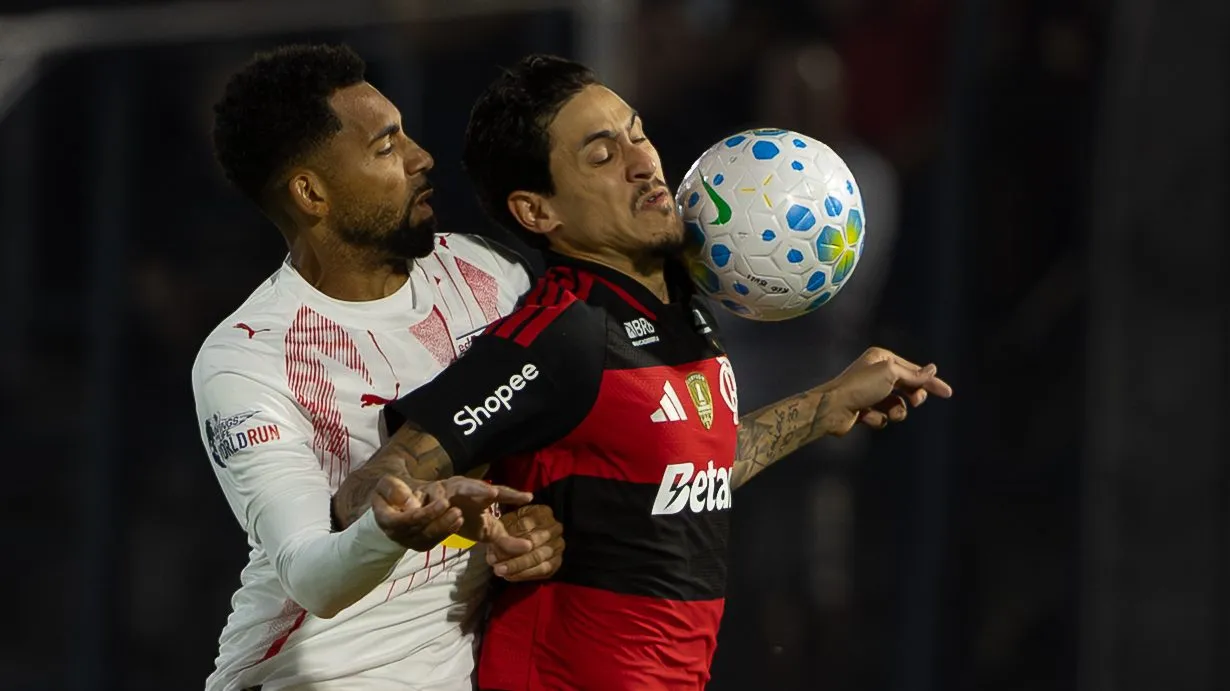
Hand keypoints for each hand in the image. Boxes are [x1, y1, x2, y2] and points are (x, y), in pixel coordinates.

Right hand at [372, 476, 531, 551]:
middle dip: (480, 490)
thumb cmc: (465, 518)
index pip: (501, 494)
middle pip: (472, 488)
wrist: (437, 512)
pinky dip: (419, 504)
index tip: (529, 498)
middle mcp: (463, 487)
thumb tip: (529, 548)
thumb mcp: (486, 531)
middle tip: (492, 494)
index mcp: (482, 495)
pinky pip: (421, 500)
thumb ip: (505, 541)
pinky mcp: (423, 495)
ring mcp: (442, 489)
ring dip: (444, 497)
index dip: (513, 496)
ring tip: (447, 502)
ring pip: (442, 492)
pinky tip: (416, 508)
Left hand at [486, 505, 565, 581]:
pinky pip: (542, 571)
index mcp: (543, 512)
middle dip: (512, 554)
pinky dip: (524, 574)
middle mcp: (555, 528)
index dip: (508, 536)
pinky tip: (510, 576)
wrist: (529, 537)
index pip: (525, 525)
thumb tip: (496, 543)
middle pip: (533, 543)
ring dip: (517, 566)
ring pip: (537, 558)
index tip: (493, 545)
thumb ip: (503, 529)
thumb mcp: (508, 522)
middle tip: (494, 563)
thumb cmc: (514, 528)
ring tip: (499, 571)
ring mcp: (558, 545)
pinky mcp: (557, 562)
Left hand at [822, 347, 952, 436]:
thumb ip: (913, 374)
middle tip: (914, 402)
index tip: (947, 393)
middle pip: (907, 387)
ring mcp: (870, 392)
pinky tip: (866, 416)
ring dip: (896, 411)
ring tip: (889, 413)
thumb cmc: (860, 386)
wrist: (833, 409)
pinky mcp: (864, 409)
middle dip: (912, 397)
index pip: (913, 370)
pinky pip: (882, 416)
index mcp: (882, 359)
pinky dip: (878, 418)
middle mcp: (876, 373)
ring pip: (897, 405)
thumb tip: (932, 369)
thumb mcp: (891, 374)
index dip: (930, 382)